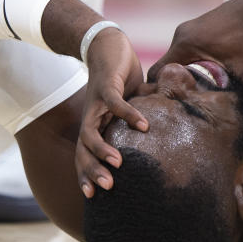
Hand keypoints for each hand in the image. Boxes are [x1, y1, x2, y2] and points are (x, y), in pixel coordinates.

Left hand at [76, 27, 147, 197]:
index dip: (86, 175)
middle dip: (92, 170)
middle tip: (106, 188)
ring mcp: (96, 102)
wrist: (107, 45)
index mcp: (95, 123)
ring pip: (91, 132)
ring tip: (117, 164)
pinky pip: (116, 105)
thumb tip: (158, 135)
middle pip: (83, 149)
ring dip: (102, 149)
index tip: (92, 197)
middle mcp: (92, 116)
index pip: (84, 154)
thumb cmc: (118, 77)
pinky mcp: (106, 86)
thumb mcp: (128, 105)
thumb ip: (136, 121)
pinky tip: (144, 127)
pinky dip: (129, 116)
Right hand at [148, 0, 242, 132]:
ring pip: (178, 60)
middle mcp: (182, 35)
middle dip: (174, 88)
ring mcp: (190, 29)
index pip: (157, 73)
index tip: (166, 111)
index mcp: (186, 45)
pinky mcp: (200, 28)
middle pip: (167, 68)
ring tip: (195, 98)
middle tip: (182, 110)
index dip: (159, 93)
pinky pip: (188, 51)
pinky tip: (207, 80)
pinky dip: (193, 65)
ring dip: (185, 77)